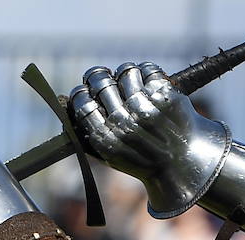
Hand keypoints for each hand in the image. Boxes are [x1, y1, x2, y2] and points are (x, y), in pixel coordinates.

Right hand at [69, 62, 230, 216]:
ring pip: (125, 71)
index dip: (81, 92)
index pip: (83, 103)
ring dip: (124, 73)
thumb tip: (63, 103)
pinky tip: (146, 80)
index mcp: (106, 137)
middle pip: (101, 82)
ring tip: (127, 79)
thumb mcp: (110, 153)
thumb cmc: (141, 158)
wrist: (181, 164)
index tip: (84, 90)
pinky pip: (148, 69)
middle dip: (98, 77)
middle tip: (102, 78)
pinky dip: (145, 71)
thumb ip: (88, 131)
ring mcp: (146, 106)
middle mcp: (124, 121)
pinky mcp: (165, 95)